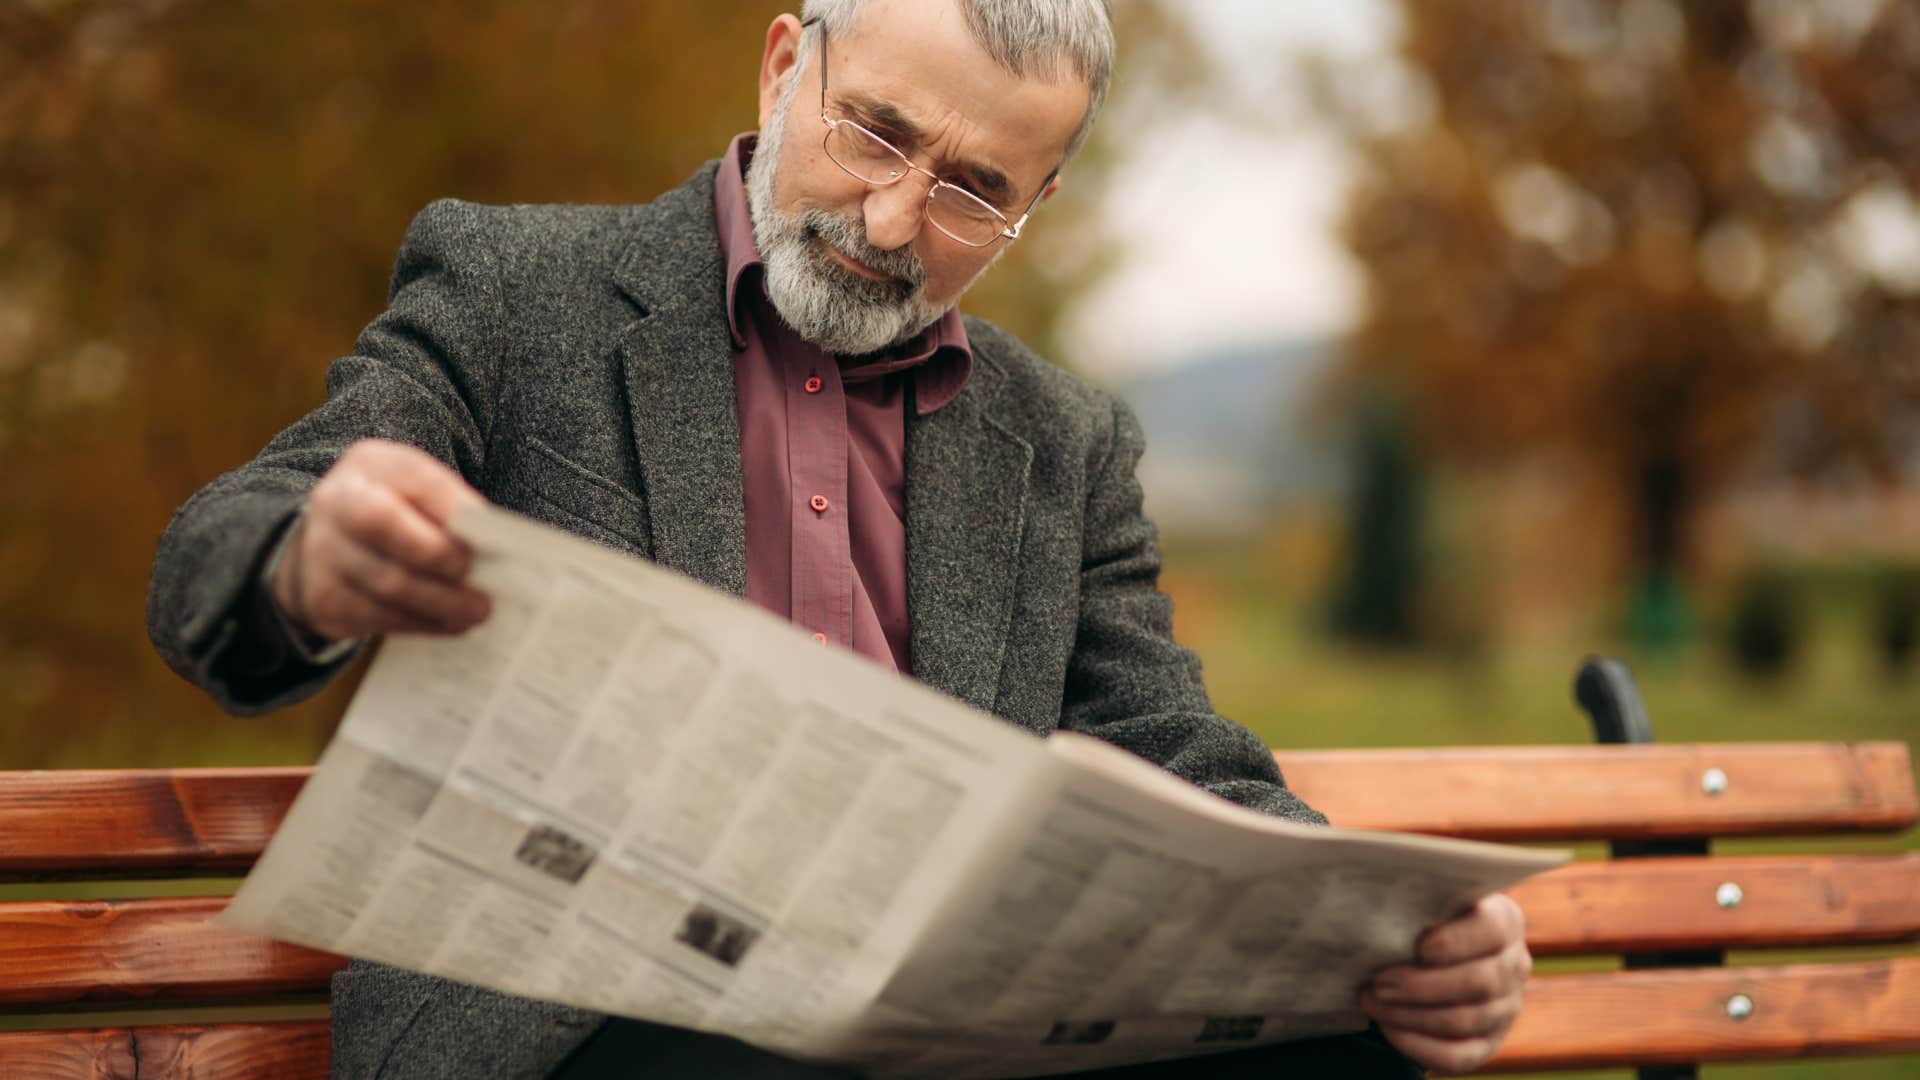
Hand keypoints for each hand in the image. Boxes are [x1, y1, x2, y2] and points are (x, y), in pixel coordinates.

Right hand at [273, 438, 490, 640]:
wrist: (329, 546)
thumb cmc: (397, 514)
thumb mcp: (420, 494)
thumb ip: (452, 510)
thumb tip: (496, 547)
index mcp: (370, 465)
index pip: (414, 478)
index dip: (452, 508)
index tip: (489, 535)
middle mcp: (336, 502)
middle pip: (384, 525)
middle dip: (438, 555)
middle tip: (478, 578)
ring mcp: (323, 551)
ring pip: (385, 582)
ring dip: (440, 602)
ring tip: (477, 611)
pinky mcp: (324, 598)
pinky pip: (377, 616)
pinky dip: (422, 623)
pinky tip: (449, 624)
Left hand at [1360, 892, 1530, 1074]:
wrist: (1428, 954)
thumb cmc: (1419, 916)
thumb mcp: (1424, 897)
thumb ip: (1413, 892)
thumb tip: (1373, 885)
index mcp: (1504, 919)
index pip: (1492, 930)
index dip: (1457, 941)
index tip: (1421, 946)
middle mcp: (1514, 964)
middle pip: (1478, 983)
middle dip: (1422, 986)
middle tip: (1378, 982)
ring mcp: (1506, 1008)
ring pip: (1463, 1020)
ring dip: (1411, 1014)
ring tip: (1371, 1000)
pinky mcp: (1489, 1043)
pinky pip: (1458, 1055)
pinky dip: (1418, 1044)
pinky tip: (1388, 1027)